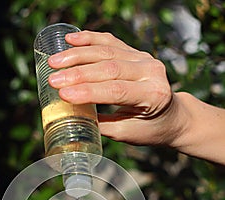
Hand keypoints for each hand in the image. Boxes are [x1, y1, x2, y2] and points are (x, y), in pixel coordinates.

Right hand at [48, 30, 179, 145]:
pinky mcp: (135, 52)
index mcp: (153, 95)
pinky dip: (89, 39)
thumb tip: (72, 116)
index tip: (63, 94)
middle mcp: (151, 72)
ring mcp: (144, 58)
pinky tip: (71, 39)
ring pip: (107, 51)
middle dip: (78, 73)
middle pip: (110, 67)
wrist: (173, 116)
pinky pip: (110, 42)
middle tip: (53, 78)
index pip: (116, 90)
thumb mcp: (128, 134)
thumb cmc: (150, 129)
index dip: (88, 91)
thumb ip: (103, 124)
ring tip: (55, 61)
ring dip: (78, 54)